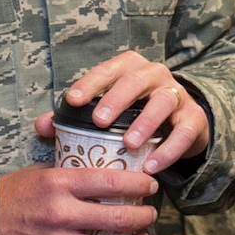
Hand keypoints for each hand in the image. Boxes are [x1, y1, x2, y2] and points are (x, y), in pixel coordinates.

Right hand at [0, 162, 156, 234]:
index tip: (149, 186)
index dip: (139, 184)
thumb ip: (69, 170)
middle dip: (144, 217)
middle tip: (149, 215)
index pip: (113, 181)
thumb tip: (101, 164)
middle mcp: (61, 214)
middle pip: (120, 218)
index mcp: (59, 183)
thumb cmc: (8, 197)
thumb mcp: (38, 172)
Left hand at [40, 52, 209, 171]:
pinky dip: (168, 150)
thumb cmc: (135, 113)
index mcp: (129, 68)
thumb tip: (42, 125)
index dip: (90, 83)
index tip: (72, 100)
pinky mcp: (193, 119)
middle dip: (116, 99)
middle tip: (99, 121)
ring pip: (162, 102)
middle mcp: (154, 75)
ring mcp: (176, 95)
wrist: (180, 123)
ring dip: (145, 122)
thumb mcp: (107, 110)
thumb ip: (73, 117)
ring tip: (128, 143)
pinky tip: (152, 166)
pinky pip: (182, 132)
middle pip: (135, 81)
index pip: (107, 70)